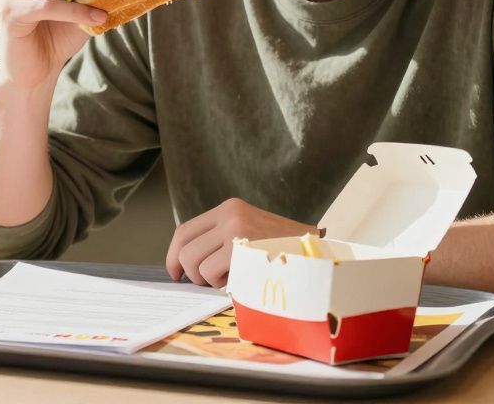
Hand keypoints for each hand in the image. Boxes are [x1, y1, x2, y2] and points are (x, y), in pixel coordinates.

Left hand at [165, 198, 316, 287]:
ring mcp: (236, 230)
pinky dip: (224, 285)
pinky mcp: (241, 248)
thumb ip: (222, 240)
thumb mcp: (251, 233)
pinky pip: (212, 274)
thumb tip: (185, 264)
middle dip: (192, 274)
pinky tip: (244, 280)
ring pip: (196, 266)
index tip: (175, 273)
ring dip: (211, 282)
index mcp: (230, 208)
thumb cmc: (286, 253)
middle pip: (185, 250)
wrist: (320, 255)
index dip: (174, 255)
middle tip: (211, 283)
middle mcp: (230, 215)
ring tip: (236, 278)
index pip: (185, 230)